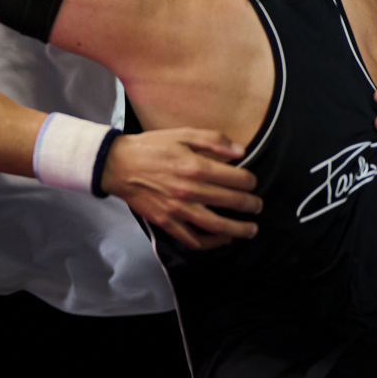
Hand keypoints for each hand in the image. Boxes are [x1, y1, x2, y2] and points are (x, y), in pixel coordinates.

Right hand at [101, 127, 261, 249]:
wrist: (119, 165)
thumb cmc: (152, 147)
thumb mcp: (182, 134)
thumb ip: (213, 140)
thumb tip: (241, 151)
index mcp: (196, 166)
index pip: (236, 179)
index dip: (249, 181)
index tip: (251, 182)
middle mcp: (190, 190)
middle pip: (231, 202)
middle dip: (251, 205)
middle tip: (257, 206)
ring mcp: (178, 210)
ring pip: (217, 226)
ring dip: (239, 230)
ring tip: (251, 230)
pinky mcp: (167, 222)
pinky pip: (193, 239)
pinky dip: (211, 243)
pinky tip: (222, 240)